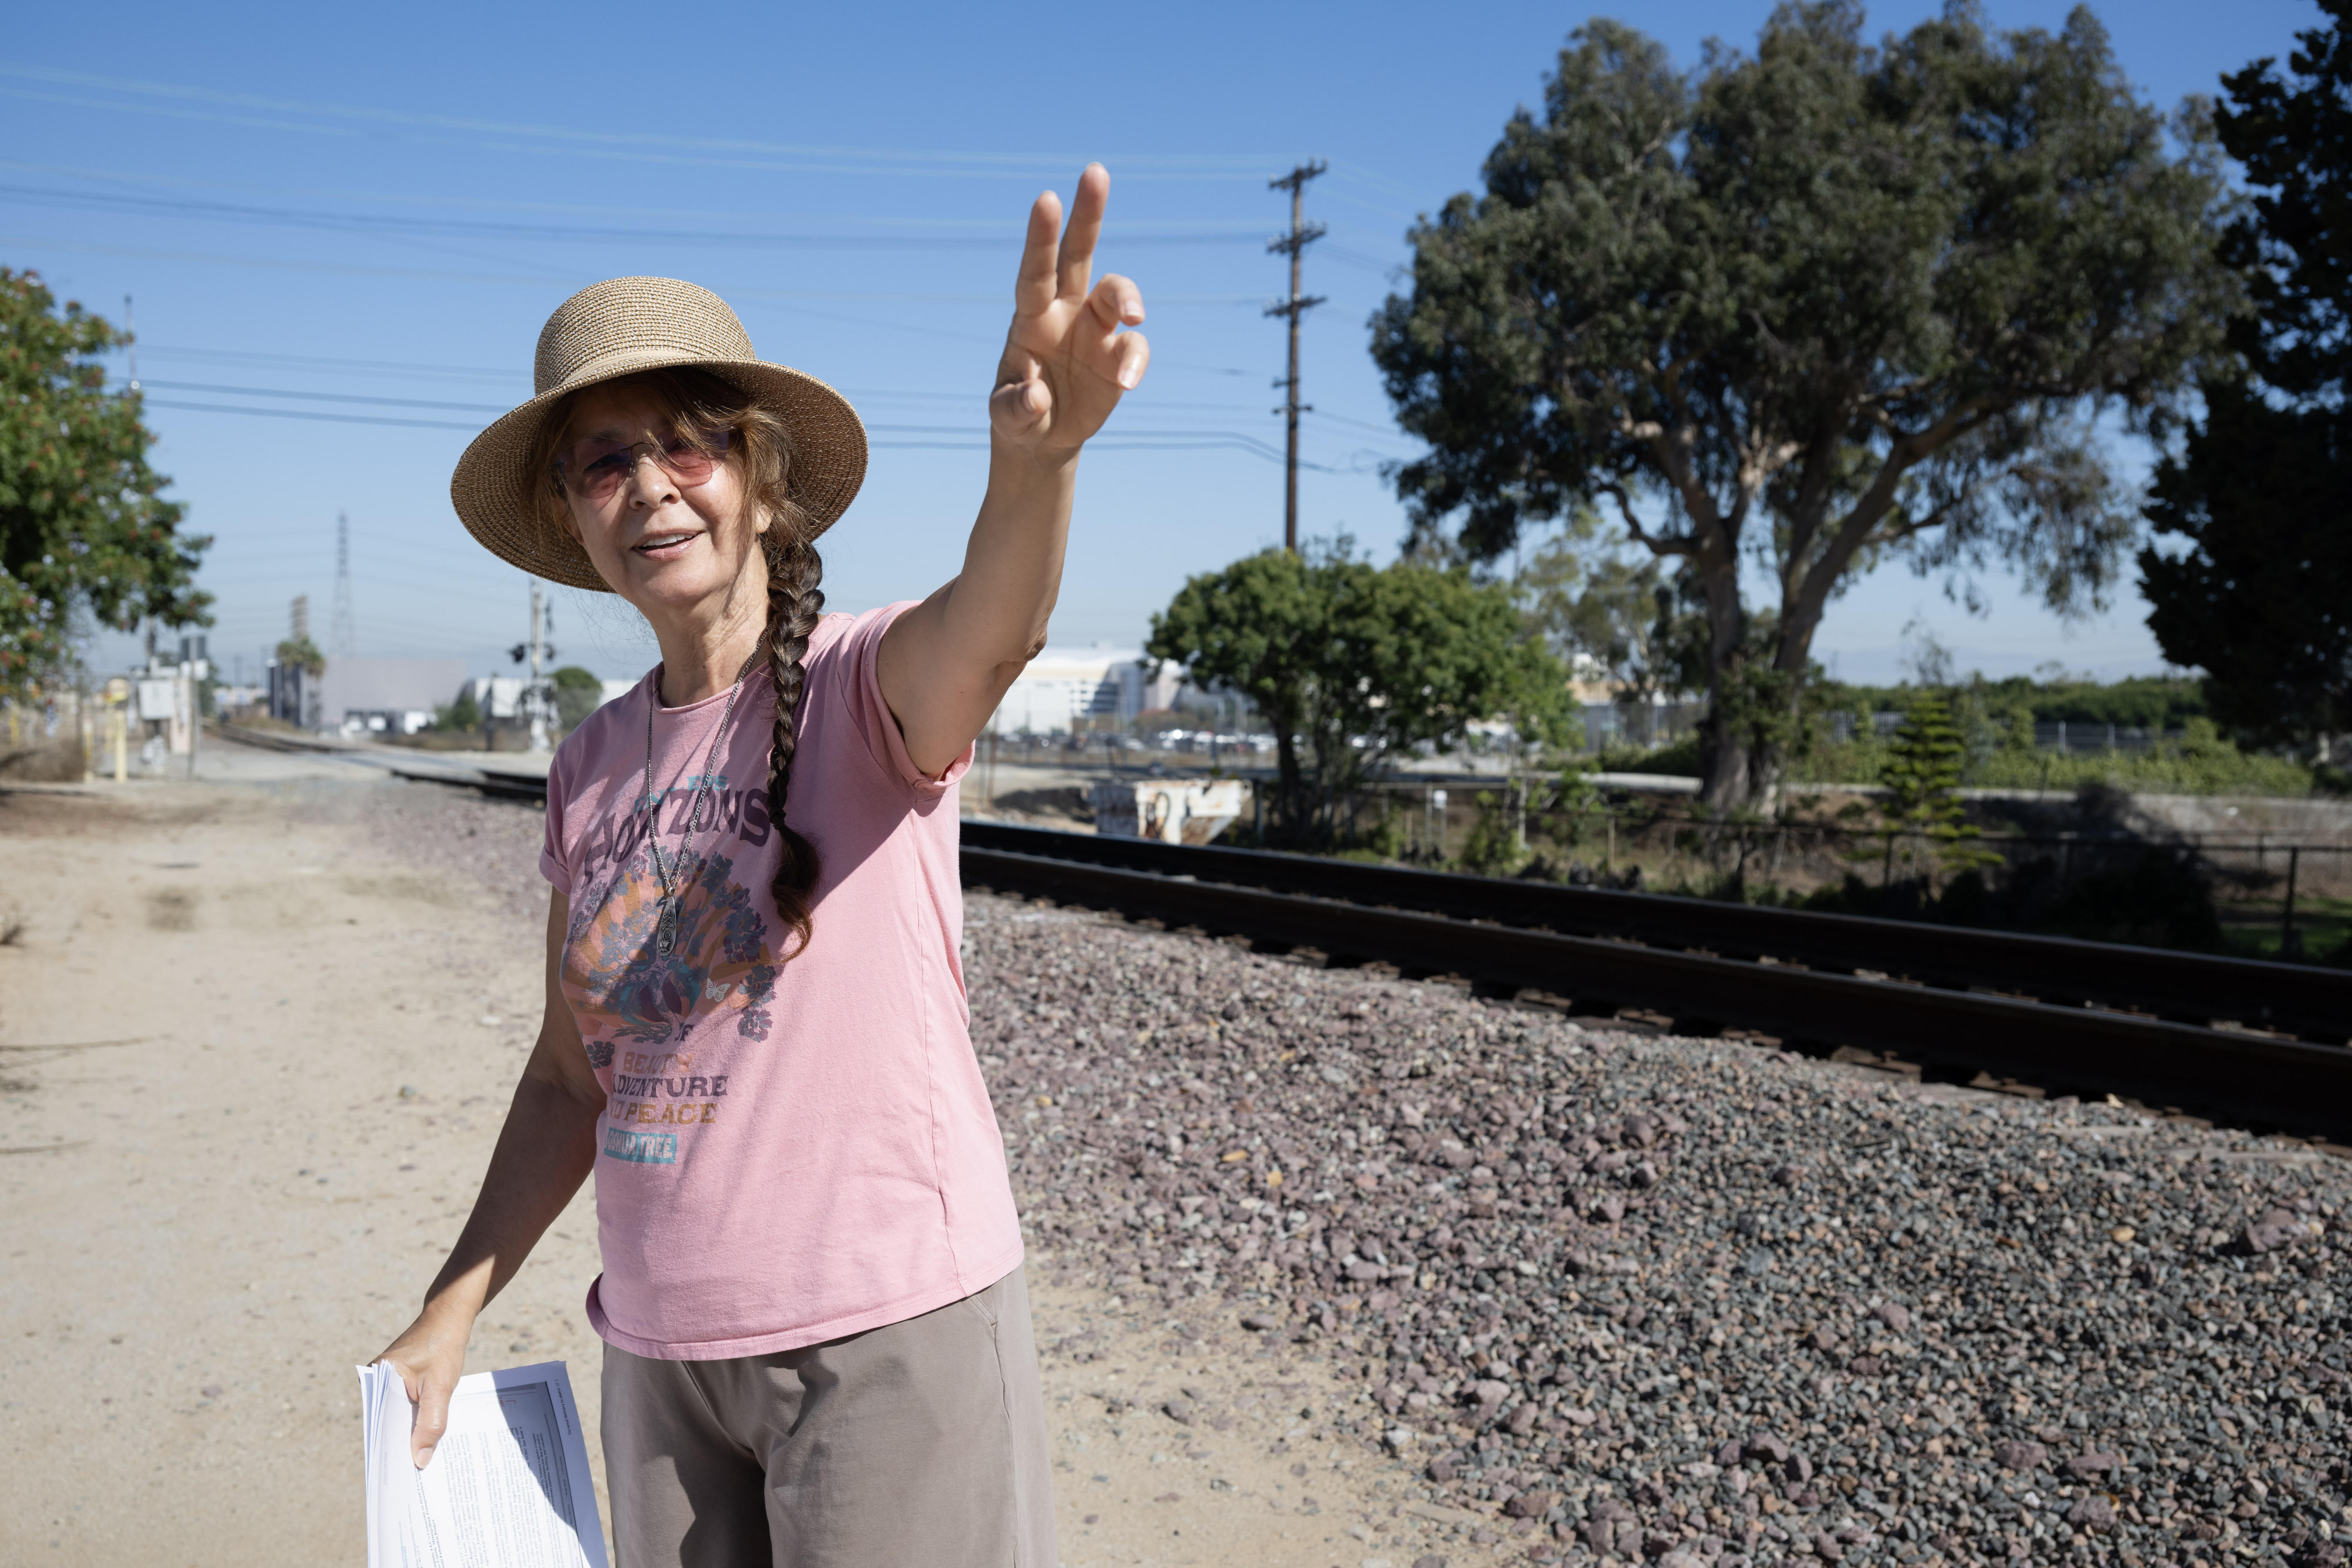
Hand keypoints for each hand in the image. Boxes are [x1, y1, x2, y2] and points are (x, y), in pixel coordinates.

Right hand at [372, 1301, 474, 1468]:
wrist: (449, 1317)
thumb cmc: (444, 1346)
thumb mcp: (440, 1387)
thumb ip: (430, 1423)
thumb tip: (419, 1459)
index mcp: (377, 1380)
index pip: (381, 1425)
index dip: (390, 1452)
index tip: (399, 1480)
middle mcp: (376, 1382)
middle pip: (388, 1424)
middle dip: (400, 1449)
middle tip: (412, 1480)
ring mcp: (386, 1382)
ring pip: (397, 1418)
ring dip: (408, 1437)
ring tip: (420, 1467)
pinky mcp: (398, 1382)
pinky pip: (404, 1409)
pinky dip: (415, 1423)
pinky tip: (426, 1442)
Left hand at [990, 163, 1148, 456]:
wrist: (1044, 438)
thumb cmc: (1017, 416)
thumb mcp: (1007, 418)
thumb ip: (1015, 407)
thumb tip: (1035, 395)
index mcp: (1031, 316)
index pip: (1035, 271)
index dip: (1041, 237)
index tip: (1047, 198)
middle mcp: (1065, 311)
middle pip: (1078, 253)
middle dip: (1088, 213)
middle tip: (1096, 170)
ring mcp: (1095, 330)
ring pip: (1117, 292)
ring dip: (1128, 297)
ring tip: (1134, 319)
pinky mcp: (1119, 356)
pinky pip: (1135, 347)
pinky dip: (1136, 360)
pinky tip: (1127, 384)